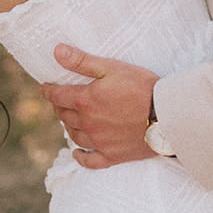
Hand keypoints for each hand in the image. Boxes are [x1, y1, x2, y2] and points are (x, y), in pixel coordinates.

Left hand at [41, 45, 158, 168]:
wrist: (167, 115)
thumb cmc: (141, 87)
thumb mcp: (112, 68)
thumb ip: (82, 61)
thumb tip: (57, 51)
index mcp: (85, 101)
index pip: (57, 96)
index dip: (49, 91)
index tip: (45, 87)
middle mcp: (88, 123)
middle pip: (65, 116)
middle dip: (59, 106)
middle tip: (60, 101)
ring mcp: (99, 141)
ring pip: (74, 135)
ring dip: (69, 126)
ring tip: (70, 119)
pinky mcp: (112, 155)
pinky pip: (90, 161)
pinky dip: (80, 157)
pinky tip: (77, 153)